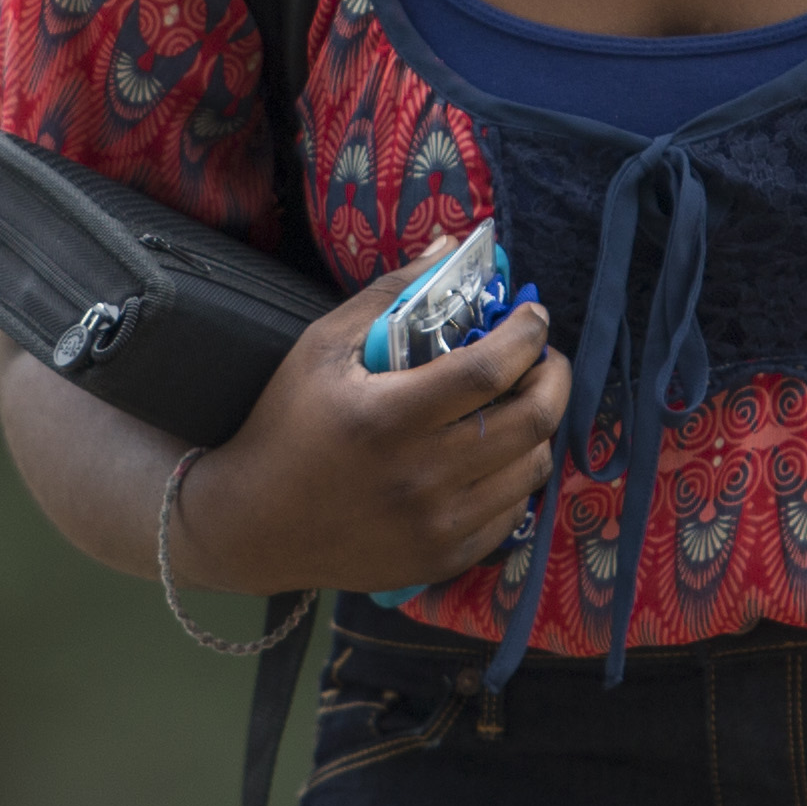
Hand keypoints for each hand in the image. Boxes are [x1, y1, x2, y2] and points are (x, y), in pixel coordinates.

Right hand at [174, 247, 566, 597]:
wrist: (253, 525)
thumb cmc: (285, 424)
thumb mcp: (322, 347)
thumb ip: (391, 294)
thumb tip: (453, 246)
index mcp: (388, 418)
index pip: (488, 370)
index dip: (526, 336)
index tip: (534, 315)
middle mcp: (421, 477)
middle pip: (530, 421)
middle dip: (553, 377)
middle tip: (545, 358)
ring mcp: (437, 526)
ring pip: (531, 468)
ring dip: (540, 426)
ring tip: (521, 402)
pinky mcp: (442, 559)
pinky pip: (512, 513)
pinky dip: (516, 476)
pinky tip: (496, 454)